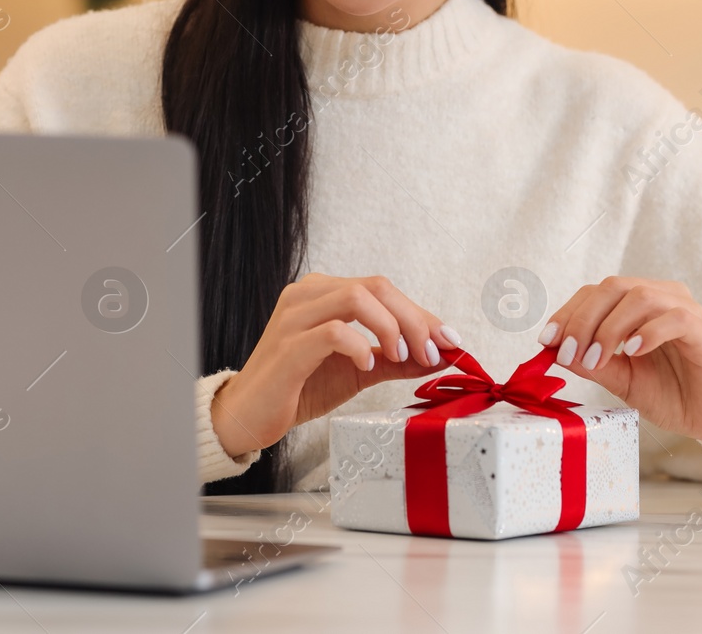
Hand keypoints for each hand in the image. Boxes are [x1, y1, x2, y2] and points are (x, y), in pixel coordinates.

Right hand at [211, 273, 460, 458]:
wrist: (251, 415)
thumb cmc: (299, 387)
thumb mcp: (358, 370)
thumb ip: (396, 360)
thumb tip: (440, 355)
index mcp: (324, 293)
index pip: (382, 289)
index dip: (421, 313)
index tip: (450, 340)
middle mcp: (308, 295)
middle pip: (375, 287)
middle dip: (414, 319)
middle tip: (434, 351)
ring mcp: (295, 316)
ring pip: (357, 298)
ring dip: (391, 327)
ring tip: (401, 357)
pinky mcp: (289, 345)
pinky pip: (334, 331)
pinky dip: (360, 346)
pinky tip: (367, 364)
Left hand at [540, 275, 701, 452]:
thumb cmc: (669, 394)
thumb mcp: (619, 379)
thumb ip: (591, 363)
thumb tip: (554, 349)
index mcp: (635, 304)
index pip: (594, 293)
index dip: (567, 313)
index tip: (547, 341)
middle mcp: (660, 296)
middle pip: (612, 287)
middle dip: (583, 319)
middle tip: (570, 353)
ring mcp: (683, 308)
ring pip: (639, 296)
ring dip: (610, 328)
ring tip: (597, 359)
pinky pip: (674, 317)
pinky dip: (648, 332)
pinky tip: (633, 352)